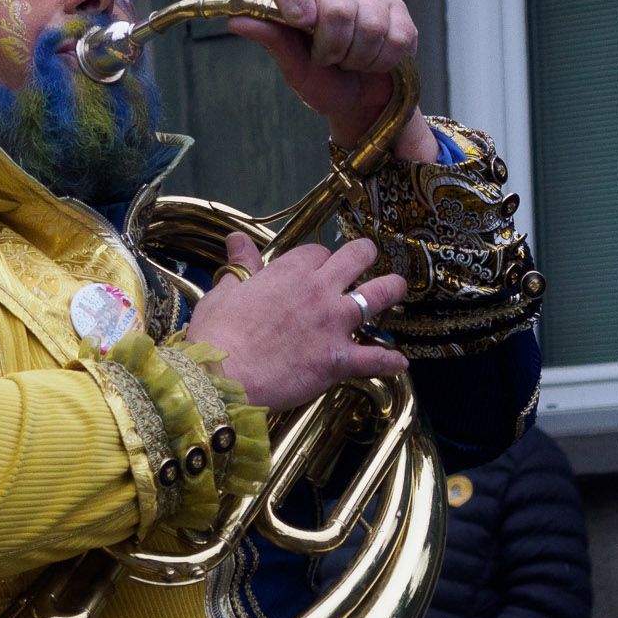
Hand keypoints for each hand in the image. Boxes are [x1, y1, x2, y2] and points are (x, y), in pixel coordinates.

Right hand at [186, 233, 408, 411]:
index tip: (317, 268)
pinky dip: (390, 361)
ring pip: (379, 295)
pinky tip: (399, 361)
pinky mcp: (339, 359)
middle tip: (367, 261)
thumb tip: (237, 239)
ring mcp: (334, 324)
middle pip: (358, 257)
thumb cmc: (217, 335)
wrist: (222, 378)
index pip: (318, 251)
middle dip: (365, 256)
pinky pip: (376, 358)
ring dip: (392, 290)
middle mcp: (319, 290)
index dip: (320, 259)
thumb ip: (240, 265)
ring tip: (397, 290)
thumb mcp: (224, 291)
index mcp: (290, 270)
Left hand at [230, 0, 438, 160]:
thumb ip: (272, 41)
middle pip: (338, 9)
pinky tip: (376, 62)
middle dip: (335, 48)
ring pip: (371, 26)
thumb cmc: (324, 82)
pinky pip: (397, 37)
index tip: (303, 28)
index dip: (298, 8)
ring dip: (360, 58)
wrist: (362, 101)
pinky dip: (384, 61)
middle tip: (332, 61)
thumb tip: (235, 20)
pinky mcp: (400, 13)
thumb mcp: (295, 69)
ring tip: (354, 63)